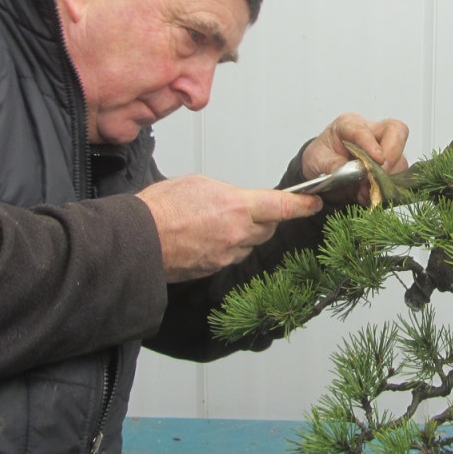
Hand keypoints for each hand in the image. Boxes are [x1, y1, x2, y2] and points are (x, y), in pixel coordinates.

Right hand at [137, 175, 322, 280]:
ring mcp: (227, 254)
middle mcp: (238, 234)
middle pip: (267, 227)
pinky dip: (226, 246)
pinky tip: (206, 237)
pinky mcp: (215, 269)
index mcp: (238, 207)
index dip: (302, 205)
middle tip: (247, 209)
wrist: (138, 240)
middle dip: (264, 218)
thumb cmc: (161, 208)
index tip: (314, 202)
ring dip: (243, 233)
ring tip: (214, 222)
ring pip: (249, 243)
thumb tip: (236, 201)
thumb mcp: (199, 184)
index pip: (282, 207)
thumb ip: (228, 194)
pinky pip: (231, 256)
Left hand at [300, 113, 409, 203]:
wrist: (321, 173)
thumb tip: (352, 171)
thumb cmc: (320, 158)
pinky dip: (387, 189)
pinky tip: (371, 195)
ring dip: (388, 177)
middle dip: (392, 154)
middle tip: (381, 174)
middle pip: (396, 132)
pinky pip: (398, 177)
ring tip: (368, 191)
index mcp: (350, 124)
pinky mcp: (389, 168)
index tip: (377, 160)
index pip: (366, 129)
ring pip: (400, 158)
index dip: (372, 145)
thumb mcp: (317, 160)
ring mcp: (383, 150)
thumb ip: (332, 164)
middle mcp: (371, 133)